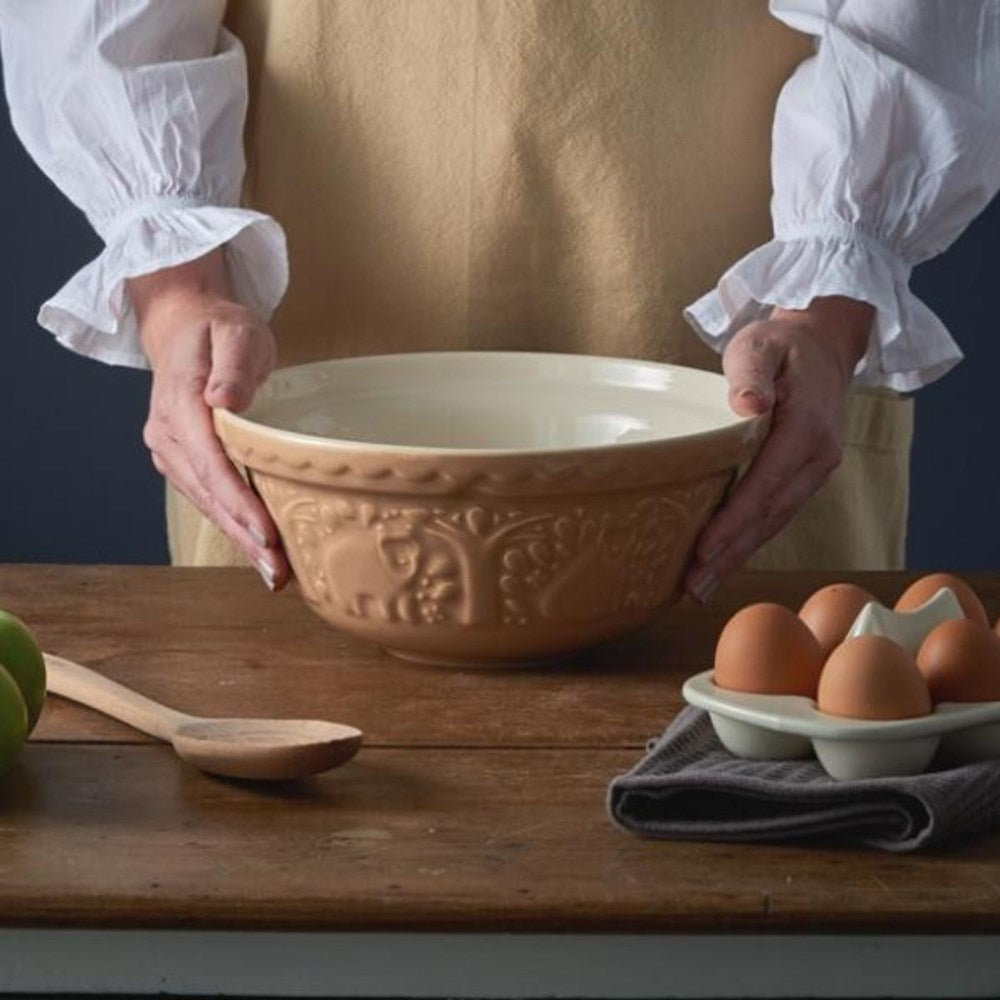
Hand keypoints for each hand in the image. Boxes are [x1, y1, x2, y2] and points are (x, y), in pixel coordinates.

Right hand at [127, 250, 291, 590]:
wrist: (185, 326)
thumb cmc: (219, 328)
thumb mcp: (236, 332)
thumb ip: (234, 365)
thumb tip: (224, 401)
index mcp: (180, 404)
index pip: (211, 463)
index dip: (238, 501)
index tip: (266, 532)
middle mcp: (167, 435)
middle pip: (209, 495)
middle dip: (245, 537)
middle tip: (279, 573)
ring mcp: (172, 451)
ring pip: (207, 504)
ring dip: (240, 540)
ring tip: (274, 573)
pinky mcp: (184, 461)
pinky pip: (209, 498)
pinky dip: (233, 525)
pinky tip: (258, 549)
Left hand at [683, 296, 873, 602]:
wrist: (821, 348)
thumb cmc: (782, 346)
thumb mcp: (761, 344)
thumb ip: (751, 372)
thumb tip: (748, 405)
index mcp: (808, 428)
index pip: (767, 484)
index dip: (735, 520)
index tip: (705, 549)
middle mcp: (817, 457)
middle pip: (769, 516)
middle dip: (730, 554)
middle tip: (692, 586)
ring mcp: (813, 472)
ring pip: (773, 523)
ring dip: (737, 557)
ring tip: (699, 587)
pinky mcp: (802, 479)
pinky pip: (774, 516)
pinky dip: (747, 543)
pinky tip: (721, 563)